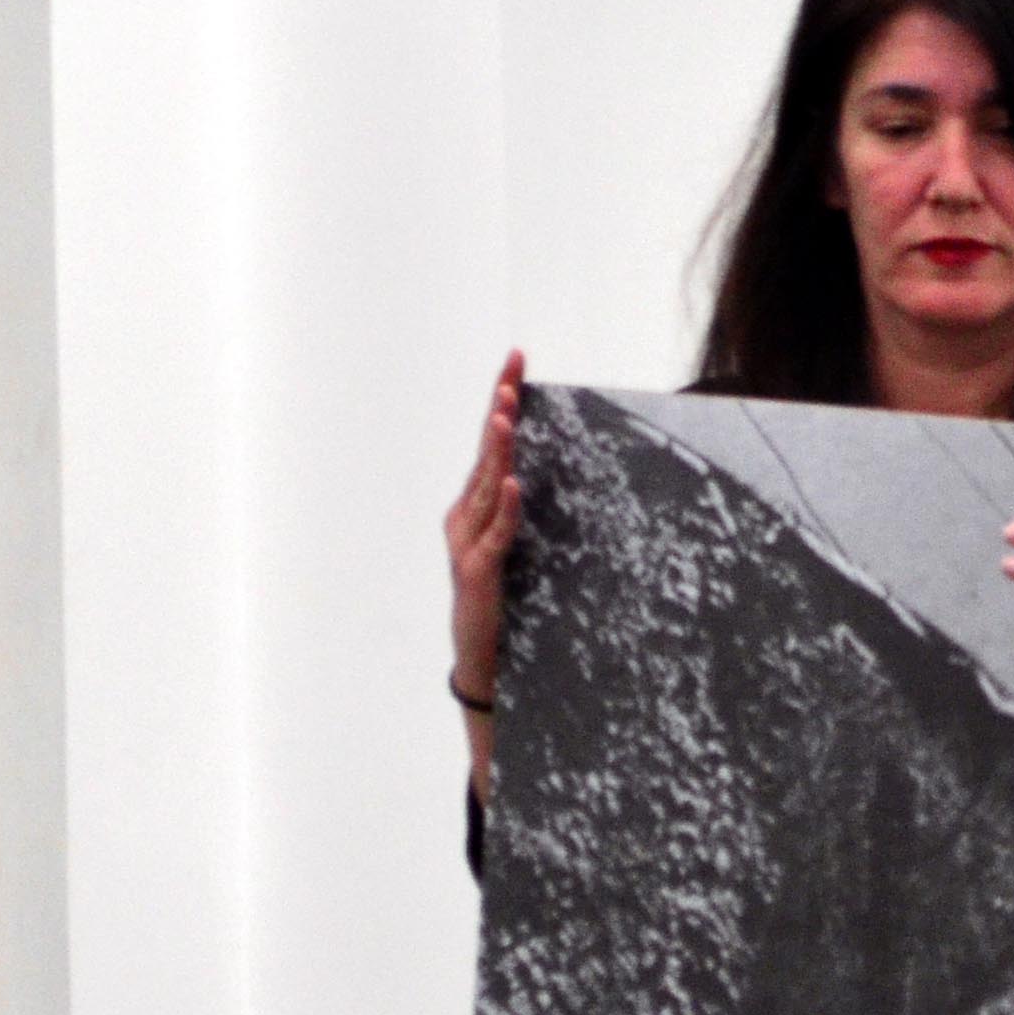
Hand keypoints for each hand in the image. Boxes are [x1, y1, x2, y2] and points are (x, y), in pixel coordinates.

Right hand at [446, 350, 524, 704]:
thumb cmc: (503, 597)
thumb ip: (521, 508)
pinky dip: (505, 508)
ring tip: (506, 413)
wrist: (482, 655)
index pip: (491, 442)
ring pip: (486, 486)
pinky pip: (496, 534)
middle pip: (485, 452)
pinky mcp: (477, 570)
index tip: (516, 359)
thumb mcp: (515, 544)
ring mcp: (467, 542)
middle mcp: (466, 516)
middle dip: (499, 409)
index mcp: (475, 505)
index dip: (502, 399)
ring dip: (497, 450)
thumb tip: (547, 468)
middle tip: (511, 372)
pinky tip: (514, 484)